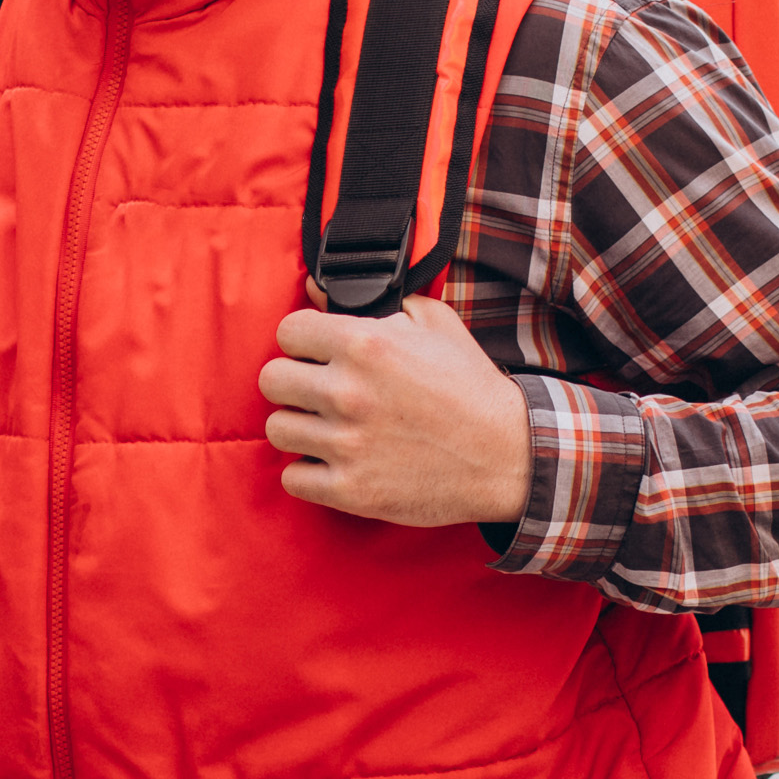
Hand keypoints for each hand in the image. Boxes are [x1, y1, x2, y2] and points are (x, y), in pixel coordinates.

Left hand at [258, 282, 532, 526]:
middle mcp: (347, 392)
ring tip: (326, 427)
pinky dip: (308, 472)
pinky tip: (331, 462)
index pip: (287, 332)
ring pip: (277, 429)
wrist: (507, 455)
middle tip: (318, 392)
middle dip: (293, 383)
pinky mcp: (350, 489)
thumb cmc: (470, 386)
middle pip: (271, 381)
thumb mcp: (433, 323)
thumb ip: (375, 300)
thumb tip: (315, 289)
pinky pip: (293, 478)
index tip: (317, 354)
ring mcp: (346, 444)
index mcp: (365, 343)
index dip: (302, 342)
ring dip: (299, 427)